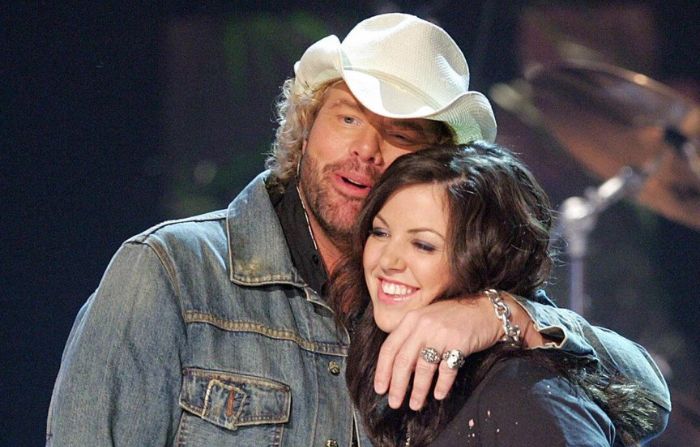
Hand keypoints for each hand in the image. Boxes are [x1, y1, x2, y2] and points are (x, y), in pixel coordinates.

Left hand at [373, 292, 539, 409]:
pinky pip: (446, 369)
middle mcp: (423, 325)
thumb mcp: (427, 320)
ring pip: (423, 367)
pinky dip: (442, 385)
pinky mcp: (459, 342)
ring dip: (418, 390)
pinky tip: (439, 395)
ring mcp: (441, 333)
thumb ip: (411, 338)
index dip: (382, 371)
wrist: (486, 310)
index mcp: (411, 319)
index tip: (380, 388)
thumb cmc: (455, 318)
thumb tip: (396, 370)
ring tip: (415, 404)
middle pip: (403, 360)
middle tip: (394, 403)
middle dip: (397, 386)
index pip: (389, 348)